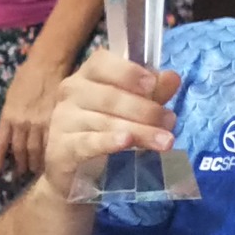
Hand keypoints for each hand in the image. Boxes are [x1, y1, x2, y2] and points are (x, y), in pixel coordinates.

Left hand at [0, 56, 66, 178]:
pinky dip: (50, 154)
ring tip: (35, 172)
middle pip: (19, 151)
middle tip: (20, 176)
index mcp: (8, 115)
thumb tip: (13, 130)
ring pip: (35, 150)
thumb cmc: (27, 76)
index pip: (0, 144)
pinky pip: (51, 143)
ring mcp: (39, 123)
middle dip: (19, 165)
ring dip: (34, 163)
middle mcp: (22, 123)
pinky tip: (51, 161)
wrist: (48, 64)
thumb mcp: (11, 96)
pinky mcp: (55, 121)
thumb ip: (11, 115)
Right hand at [41, 49, 182, 198]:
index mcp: (87, 75)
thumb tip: (172, 77)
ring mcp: (64, 119)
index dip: (127, 72)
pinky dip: (107, 141)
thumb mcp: (132, 108)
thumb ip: (152, 92)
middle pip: (109, 96)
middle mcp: (72, 92)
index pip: (101, 63)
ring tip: (165, 141)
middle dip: (145, 109)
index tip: (151, 84)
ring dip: (140, 130)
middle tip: (169, 121)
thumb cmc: (103, 129)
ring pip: (105, 121)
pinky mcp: (62, 147)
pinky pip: (87, 142)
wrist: (73, 170)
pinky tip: (126, 141)